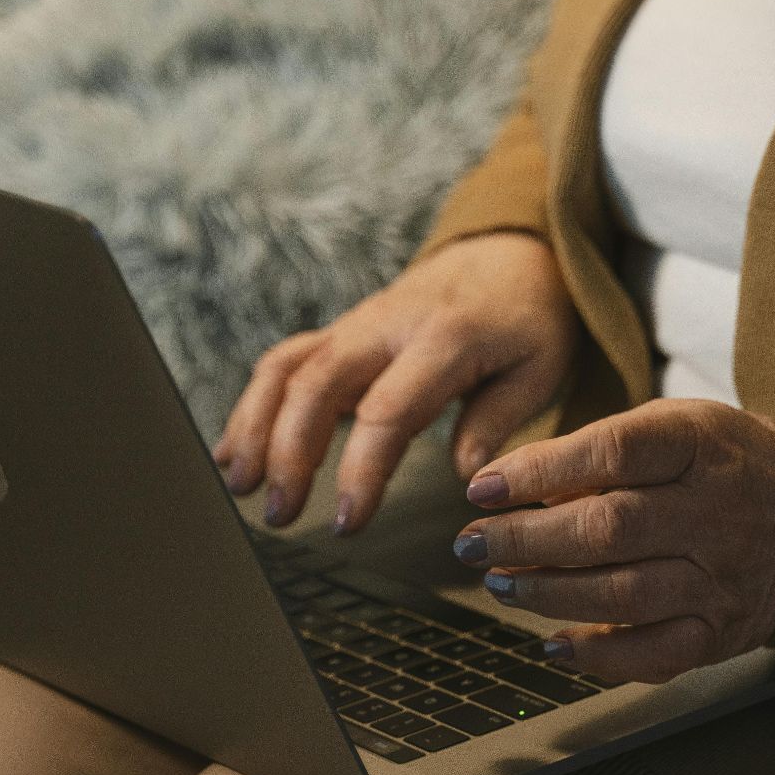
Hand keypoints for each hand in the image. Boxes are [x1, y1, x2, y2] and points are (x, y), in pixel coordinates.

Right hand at [213, 231, 577, 533]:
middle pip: (317, 383)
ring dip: (254, 427)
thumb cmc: (528, 318)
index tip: (348, 521)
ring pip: (286, 367)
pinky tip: (235, 452)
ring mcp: (356, 325)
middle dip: (287, 452)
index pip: (389, 409)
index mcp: (446, 337)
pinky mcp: (340, 332)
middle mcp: (388, 325)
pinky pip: (284, 362)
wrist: (508, 252)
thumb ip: (499, 419)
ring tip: (239, 486)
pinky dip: (253, 406)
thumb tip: (468, 477)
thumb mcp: (539, 366)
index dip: (362, 469)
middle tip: (279, 514)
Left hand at [452, 399, 774, 683]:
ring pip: (625, 594)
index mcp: (700, 445)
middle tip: (472, 544)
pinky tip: (554, 643)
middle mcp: (717, 512)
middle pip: (610, 529)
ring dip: (549, 594)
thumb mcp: (672, 427)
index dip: (540, 470)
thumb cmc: (719, 463)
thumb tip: (511, 489)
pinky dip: (599, 656)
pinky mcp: (723, 631)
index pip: (614, 453)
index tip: (482, 487)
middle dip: (526, 540)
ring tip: (502, 584)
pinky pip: (657, 654)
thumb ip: (598, 452)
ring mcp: (723, 577)